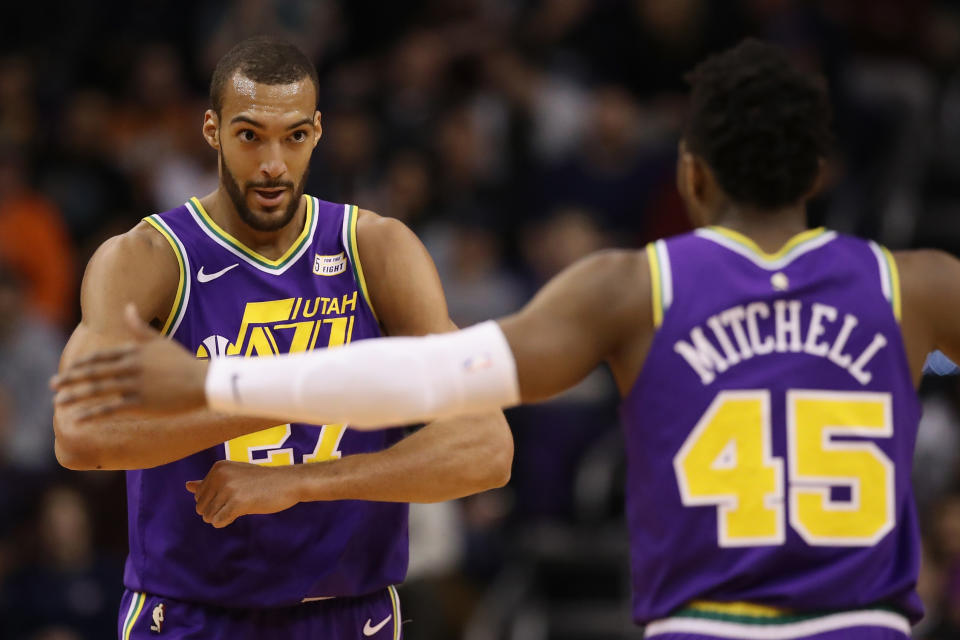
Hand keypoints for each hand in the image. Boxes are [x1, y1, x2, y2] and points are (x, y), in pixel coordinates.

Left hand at [51, 304, 208, 419]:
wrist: (204, 382)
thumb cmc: (183, 361)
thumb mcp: (161, 341)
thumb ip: (140, 326)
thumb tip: (128, 307)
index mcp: (133, 351)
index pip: (100, 357)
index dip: (82, 364)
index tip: (69, 370)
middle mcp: (130, 366)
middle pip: (93, 372)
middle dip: (70, 379)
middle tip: (52, 385)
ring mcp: (134, 385)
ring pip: (97, 390)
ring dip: (75, 396)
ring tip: (58, 402)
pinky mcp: (140, 402)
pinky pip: (110, 408)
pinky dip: (92, 414)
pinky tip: (78, 419)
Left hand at [185, 460, 300, 527]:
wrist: (287, 482)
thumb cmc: (261, 481)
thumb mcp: (234, 477)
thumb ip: (209, 482)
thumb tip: (187, 485)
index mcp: (218, 468)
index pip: (199, 496)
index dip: (215, 502)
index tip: (235, 493)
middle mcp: (220, 476)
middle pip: (201, 508)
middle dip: (217, 511)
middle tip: (238, 502)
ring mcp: (229, 489)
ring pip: (209, 516)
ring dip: (223, 517)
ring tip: (240, 506)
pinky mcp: (237, 503)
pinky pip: (219, 522)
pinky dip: (226, 522)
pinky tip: (240, 512)